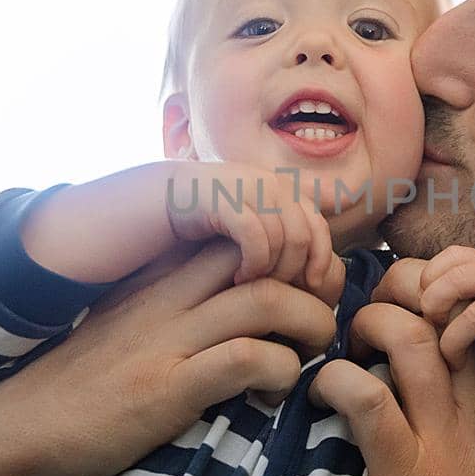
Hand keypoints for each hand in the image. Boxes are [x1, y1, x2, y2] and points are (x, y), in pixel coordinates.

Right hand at [0, 239, 337, 475]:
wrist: (8, 435)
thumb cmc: (74, 389)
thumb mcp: (127, 331)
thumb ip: (174, 311)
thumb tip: (235, 309)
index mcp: (158, 278)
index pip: (243, 236)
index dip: (292, 256)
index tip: (307, 291)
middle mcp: (165, 296)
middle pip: (269, 256)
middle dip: (316, 282)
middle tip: (325, 320)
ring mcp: (166, 339)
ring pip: (271, 300)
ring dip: (312, 325)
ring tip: (313, 353)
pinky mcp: (166, 386)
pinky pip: (247, 357)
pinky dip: (281, 371)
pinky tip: (276, 393)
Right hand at [165, 160, 343, 302]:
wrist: (152, 200)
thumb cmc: (203, 223)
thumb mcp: (249, 223)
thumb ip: (282, 233)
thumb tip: (322, 266)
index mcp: (281, 188)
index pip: (318, 224)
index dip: (321, 258)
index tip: (312, 288)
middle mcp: (269, 182)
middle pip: (305, 235)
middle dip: (295, 270)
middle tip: (277, 293)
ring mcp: (246, 186)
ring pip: (285, 238)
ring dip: (273, 271)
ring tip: (254, 287)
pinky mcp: (221, 198)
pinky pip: (256, 236)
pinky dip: (254, 264)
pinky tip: (239, 279)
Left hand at [307, 268, 474, 475]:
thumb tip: (434, 413)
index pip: (466, 318)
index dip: (425, 299)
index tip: (395, 311)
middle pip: (436, 310)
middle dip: (389, 296)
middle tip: (357, 324)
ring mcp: (445, 440)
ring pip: (406, 337)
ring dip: (363, 327)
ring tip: (338, 349)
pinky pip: (368, 401)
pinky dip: (336, 383)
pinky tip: (320, 395)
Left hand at [406, 250, 474, 425]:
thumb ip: (455, 298)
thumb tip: (400, 303)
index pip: (450, 256)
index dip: (427, 280)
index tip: (422, 309)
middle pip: (453, 279)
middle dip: (433, 309)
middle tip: (433, 333)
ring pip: (469, 317)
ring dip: (456, 345)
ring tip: (461, 359)